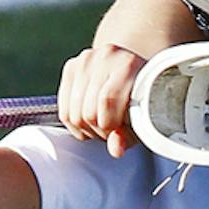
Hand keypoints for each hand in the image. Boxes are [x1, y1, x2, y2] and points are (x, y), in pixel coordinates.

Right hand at [57, 42, 145, 157]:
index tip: (120, 132)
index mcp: (127, 64)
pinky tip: (91, 123)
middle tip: (114, 131)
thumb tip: (115, 150)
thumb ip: (130, 135)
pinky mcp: (71, 68)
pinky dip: (75, 125)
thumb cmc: (145, 99)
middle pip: (88, 110)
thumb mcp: (144, 117)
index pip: (107, 101)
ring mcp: (84, 61)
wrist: (136, 71)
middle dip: (100, 130)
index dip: (110, 125)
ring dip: (88, 129)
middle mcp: (104, 58)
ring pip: (73, 114)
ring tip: (105, 126)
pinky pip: (64, 111)